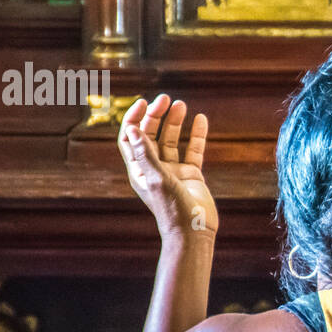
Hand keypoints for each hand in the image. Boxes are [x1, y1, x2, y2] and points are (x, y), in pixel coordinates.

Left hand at [117, 94, 217, 240]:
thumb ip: (145, 153)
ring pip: (172, 140)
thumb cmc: (172, 209)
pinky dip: (197, 135)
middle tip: (166, 99)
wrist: (193, 231)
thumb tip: (131, 128)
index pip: (130, 138)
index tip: (144, 103)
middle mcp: (154, 168)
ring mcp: (173, 171)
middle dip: (156, 116)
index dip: (133, 119)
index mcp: (139, 170)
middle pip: (151, 135)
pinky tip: (201, 120)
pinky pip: (193, 150)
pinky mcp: (191, 175)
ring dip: (175, 122)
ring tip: (182, 105)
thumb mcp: (156, 179)